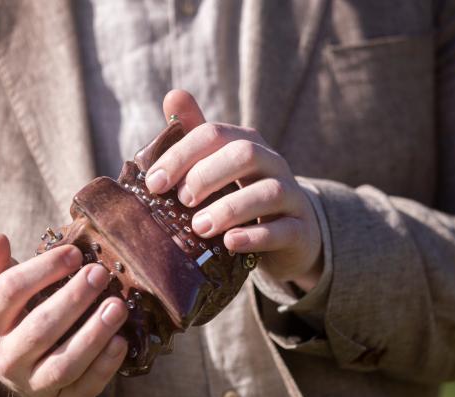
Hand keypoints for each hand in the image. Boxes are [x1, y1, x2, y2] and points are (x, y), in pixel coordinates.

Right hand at [0, 234, 127, 396]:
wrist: (13, 368)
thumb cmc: (11, 315)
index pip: (11, 292)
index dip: (44, 270)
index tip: (74, 253)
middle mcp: (6, 358)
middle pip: (40, 328)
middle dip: (74, 299)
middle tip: (100, 274)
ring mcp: (34, 383)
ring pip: (64, 363)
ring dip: (94, 334)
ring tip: (118, 306)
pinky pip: (85, 386)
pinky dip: (105, 366)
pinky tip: (121, 340)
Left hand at [145, 90, 323, 290]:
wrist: (289, 234)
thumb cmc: (242, 195)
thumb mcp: (218, 167)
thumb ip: (195, 136)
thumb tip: (172, 95)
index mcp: (247, 143)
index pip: (213, 135)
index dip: (180, 156)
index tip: (154, 183)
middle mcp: (272, 163)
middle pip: (244, 154)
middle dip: (207, 175)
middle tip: (182, 201)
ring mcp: (290, 197)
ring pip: (267, 192)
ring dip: (229, 209)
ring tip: (199, 228)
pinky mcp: (300, 230)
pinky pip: (283, 230)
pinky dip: (255, 236)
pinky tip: (231, 243)